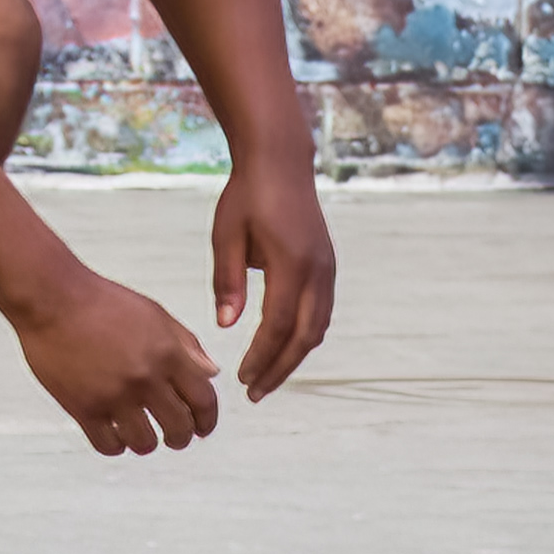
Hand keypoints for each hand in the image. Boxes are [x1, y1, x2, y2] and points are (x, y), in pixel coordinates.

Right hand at [15, 270, 223, 456]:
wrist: (52, 298)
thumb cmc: (102, 302)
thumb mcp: (155, 314)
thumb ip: (187, 344)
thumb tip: (212, 373)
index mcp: (167, 353)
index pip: (203, 401)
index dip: (207, 421)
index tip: (201, 428)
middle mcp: (145, 378)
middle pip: (179, 428)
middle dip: (180, 437)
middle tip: (174, 437)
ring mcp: (114, 395)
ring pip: (145, 443)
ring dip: (146, 443)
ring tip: (140, 434)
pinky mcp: (83, 408)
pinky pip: (109, 445)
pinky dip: (116, 445)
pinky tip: (114, 433)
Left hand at [209, 166, 334, 398]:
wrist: (280, 161)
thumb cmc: (247, 195)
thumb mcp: (226, 234)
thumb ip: (227, 281)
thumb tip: (225, 326)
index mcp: (290, 263)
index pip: (277, 325)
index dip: (260, 357)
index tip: (240, 378)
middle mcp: (317, 270)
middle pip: (304, 337)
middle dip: (279, 369)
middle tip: (254, 393)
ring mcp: (327, 268)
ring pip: (317, 328)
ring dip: (294, 357)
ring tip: (266, 378)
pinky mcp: (328, 265)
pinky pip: (320, 312)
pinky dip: (304, 337)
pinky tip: (283, 348)